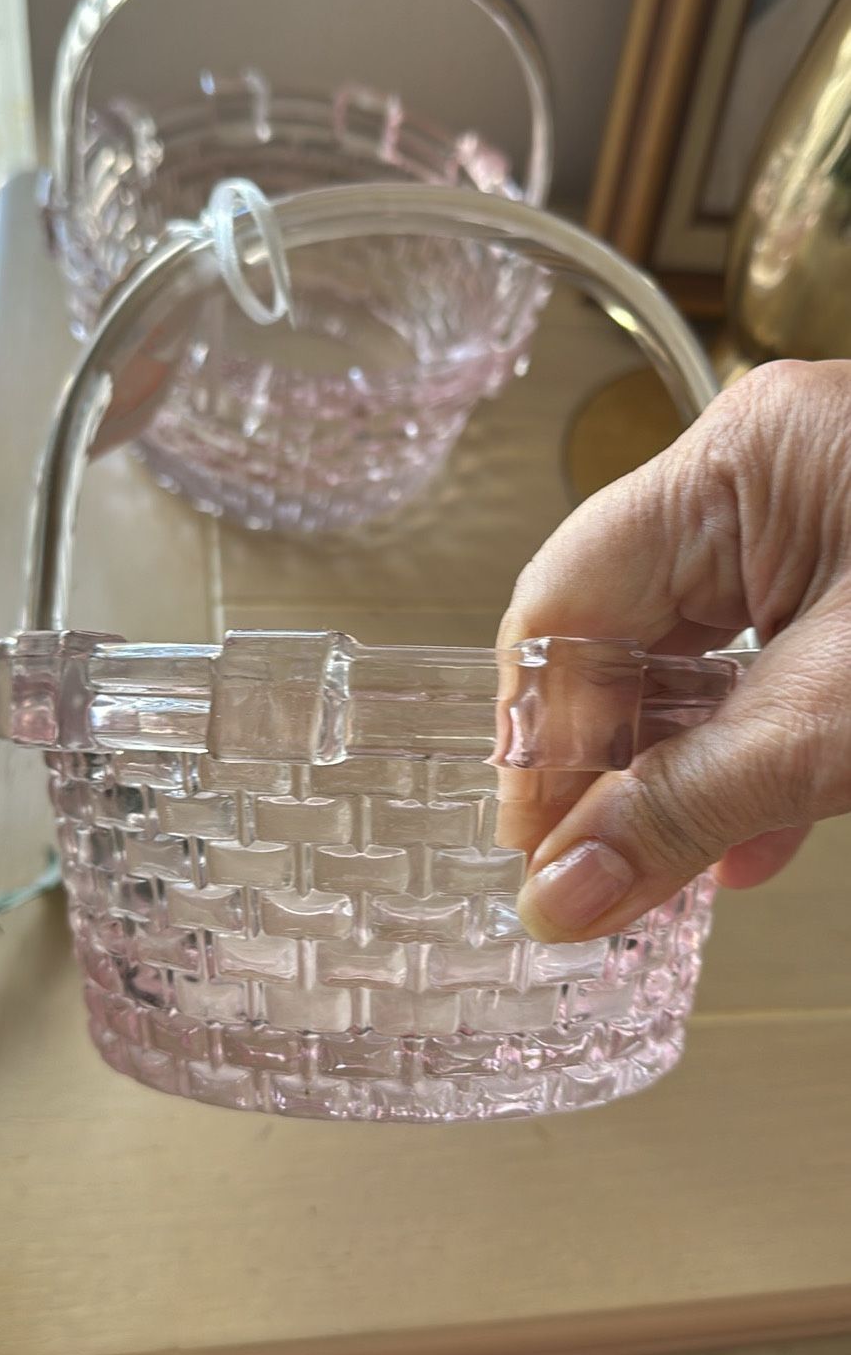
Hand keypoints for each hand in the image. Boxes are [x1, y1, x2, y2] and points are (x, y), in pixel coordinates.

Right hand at [496, 359, 850, 940]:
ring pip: (696, 659)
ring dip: (674, 774)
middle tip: (587, 876)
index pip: (569, 597)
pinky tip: (744, 841)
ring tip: (654, 875)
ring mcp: (816, 519)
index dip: (536, 734)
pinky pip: (769, 667)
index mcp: (741, 457)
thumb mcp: (832, 724)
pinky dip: (750, 755)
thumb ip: (689, 810)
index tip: (534, 847)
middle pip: (623, 627)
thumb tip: (560, 897)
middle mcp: (765, 471)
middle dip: (603, 763)